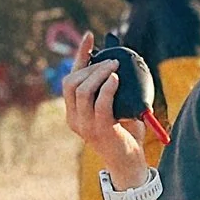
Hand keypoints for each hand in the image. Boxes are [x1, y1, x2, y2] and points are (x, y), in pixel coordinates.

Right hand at [62, 35, 150, 177]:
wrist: (128, 164)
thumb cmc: (124, 134)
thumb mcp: (116, 108)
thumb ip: (114, 89)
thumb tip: (120, 60)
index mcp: (73, 112)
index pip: (70, 78)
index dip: (79, 55)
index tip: (89, 36)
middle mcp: (74, 118)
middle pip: (71, 83)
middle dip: (91, 66)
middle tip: (111, 61)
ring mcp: (85, 125)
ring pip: (82, 90)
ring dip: (99, 74)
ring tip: (115, 67)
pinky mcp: (100, 130)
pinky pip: (100, 103)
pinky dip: (108, 88)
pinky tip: (117, 80)